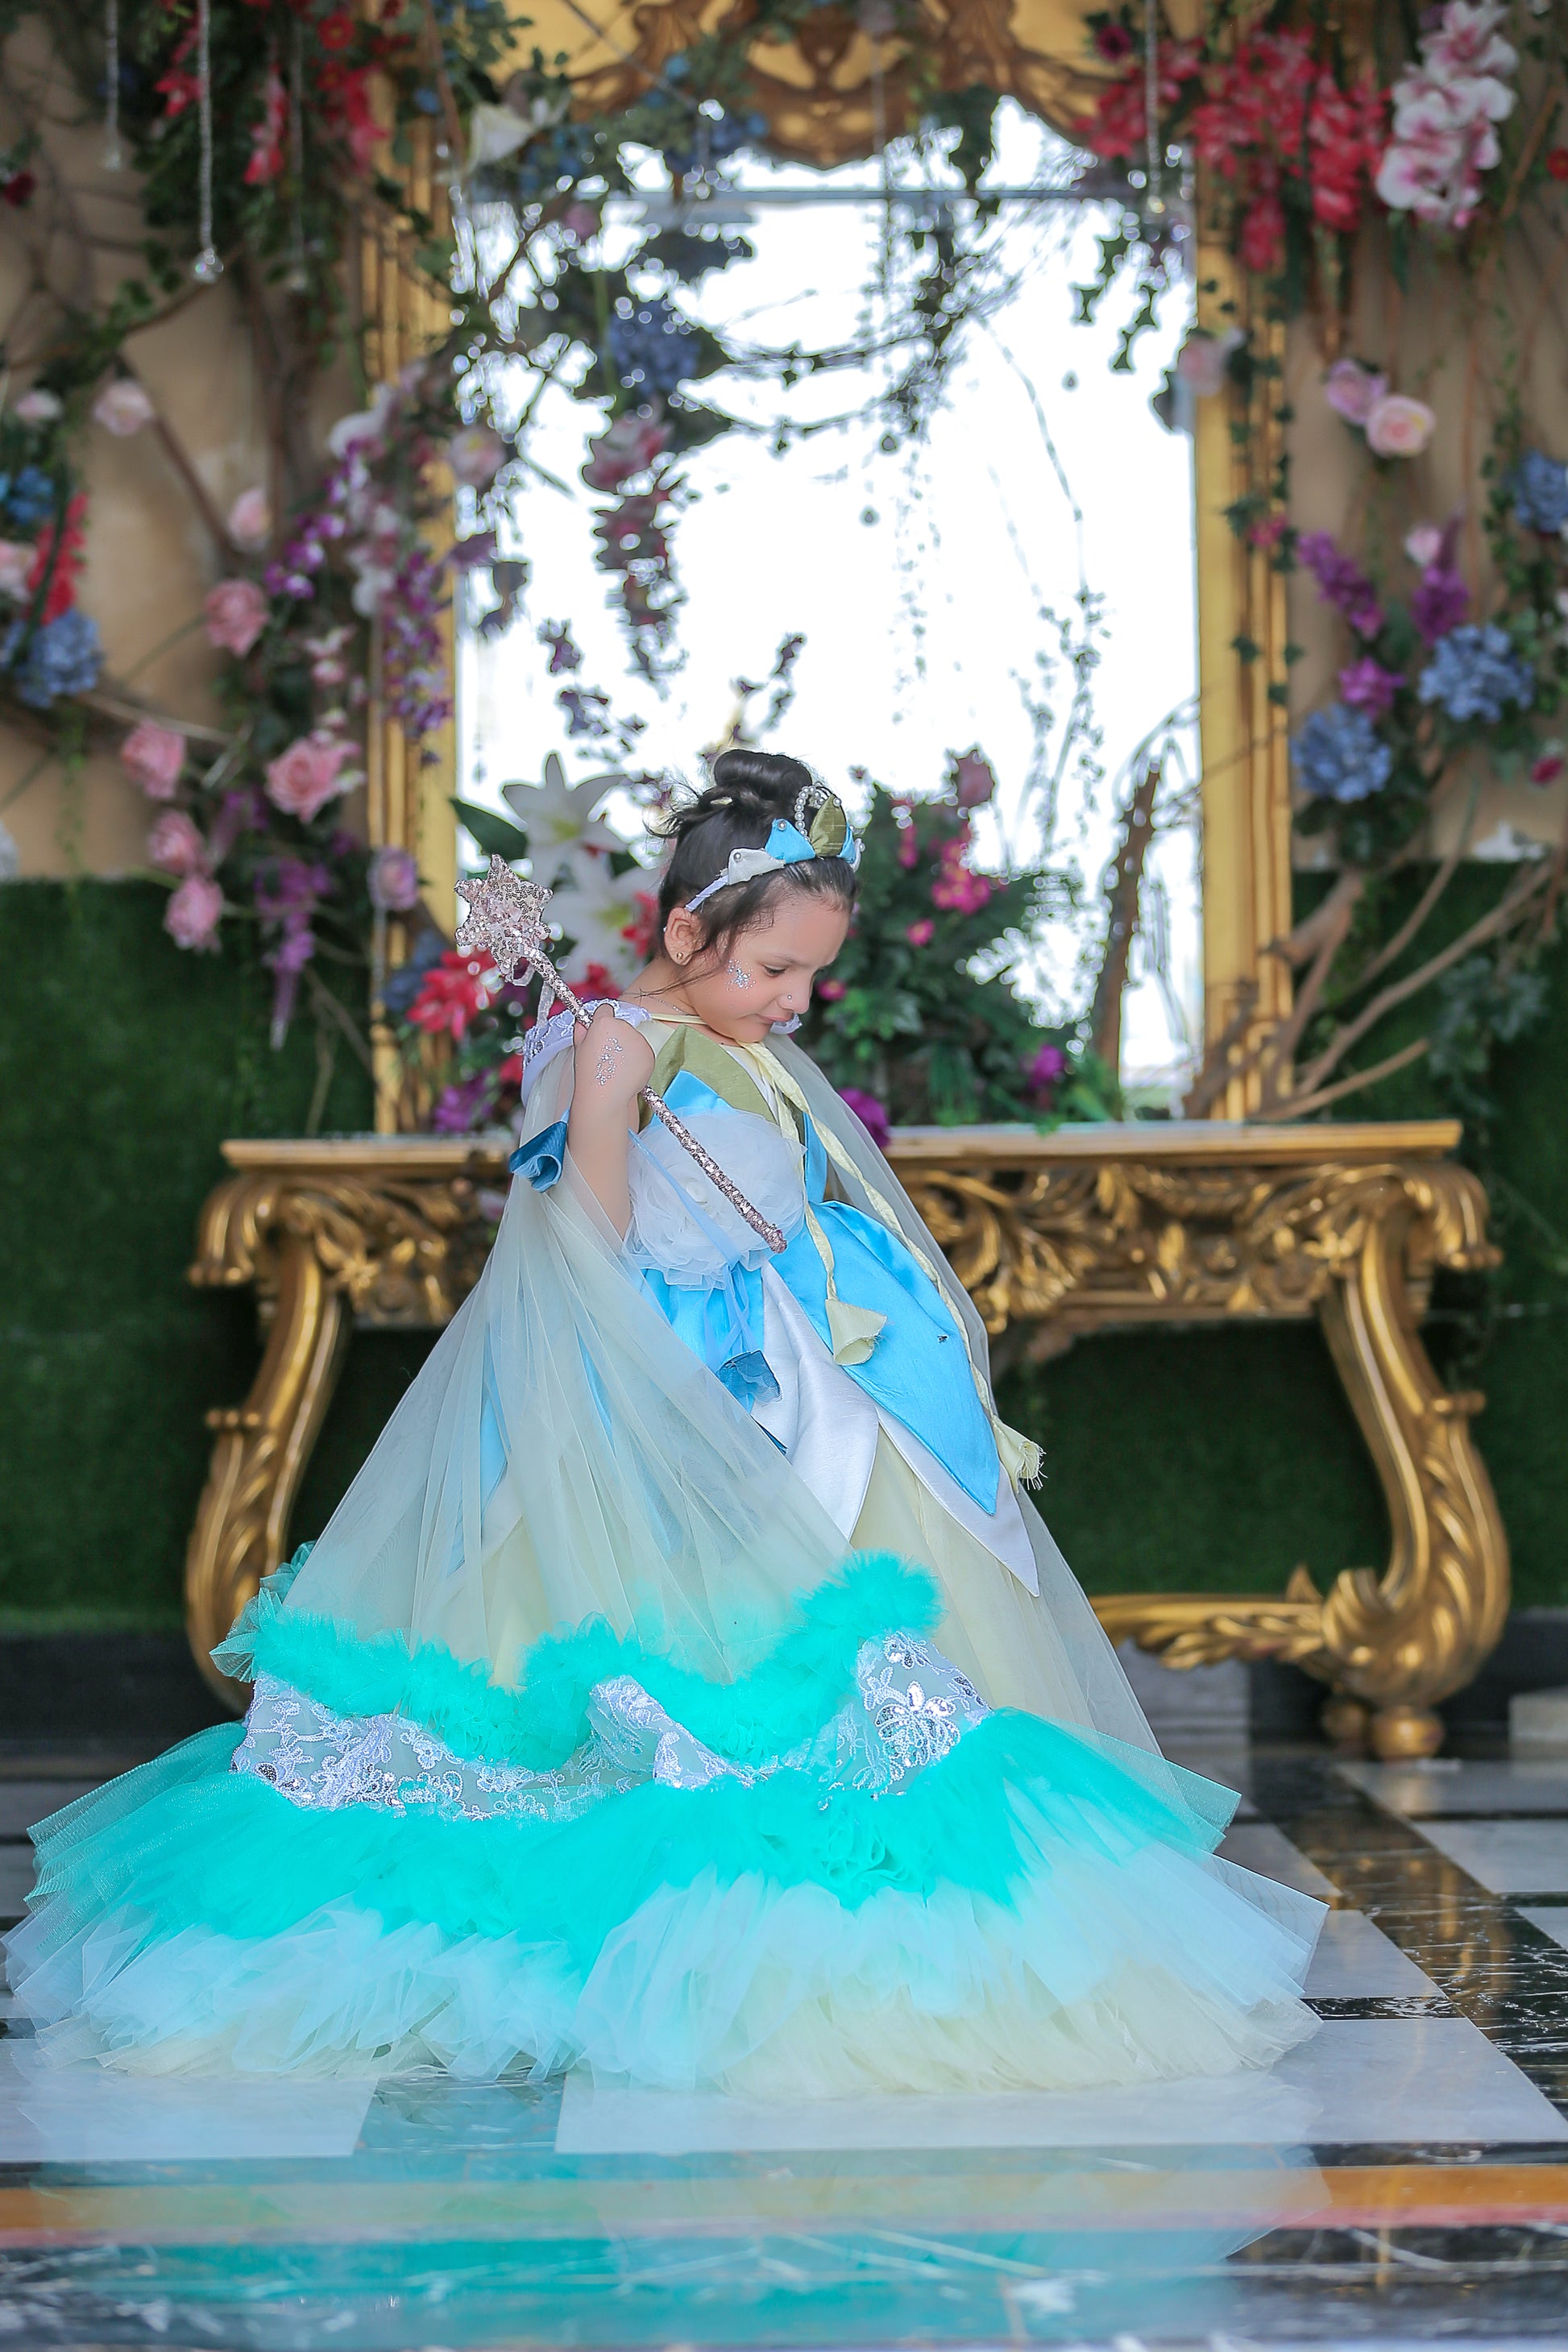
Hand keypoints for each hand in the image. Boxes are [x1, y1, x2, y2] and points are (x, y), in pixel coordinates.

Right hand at [571, 1003, 652, 1121]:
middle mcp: (624, 1027)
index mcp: (604, 1023)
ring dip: (627, 1047)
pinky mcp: (649, 1053)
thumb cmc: (589, 1074)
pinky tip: (626, 1071)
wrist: (605, 1096)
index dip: (601, 1021)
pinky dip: (637, 1059)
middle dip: (615, 1036)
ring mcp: (639, 1040)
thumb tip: (582, 1022)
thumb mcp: (579, 1048)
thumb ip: (581, 1030)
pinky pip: (643, 1051)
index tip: (600, 1032)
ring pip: (633, 1038)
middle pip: (620, 1025)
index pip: (605, 1009)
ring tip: (616, 1066)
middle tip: (607, 1055)